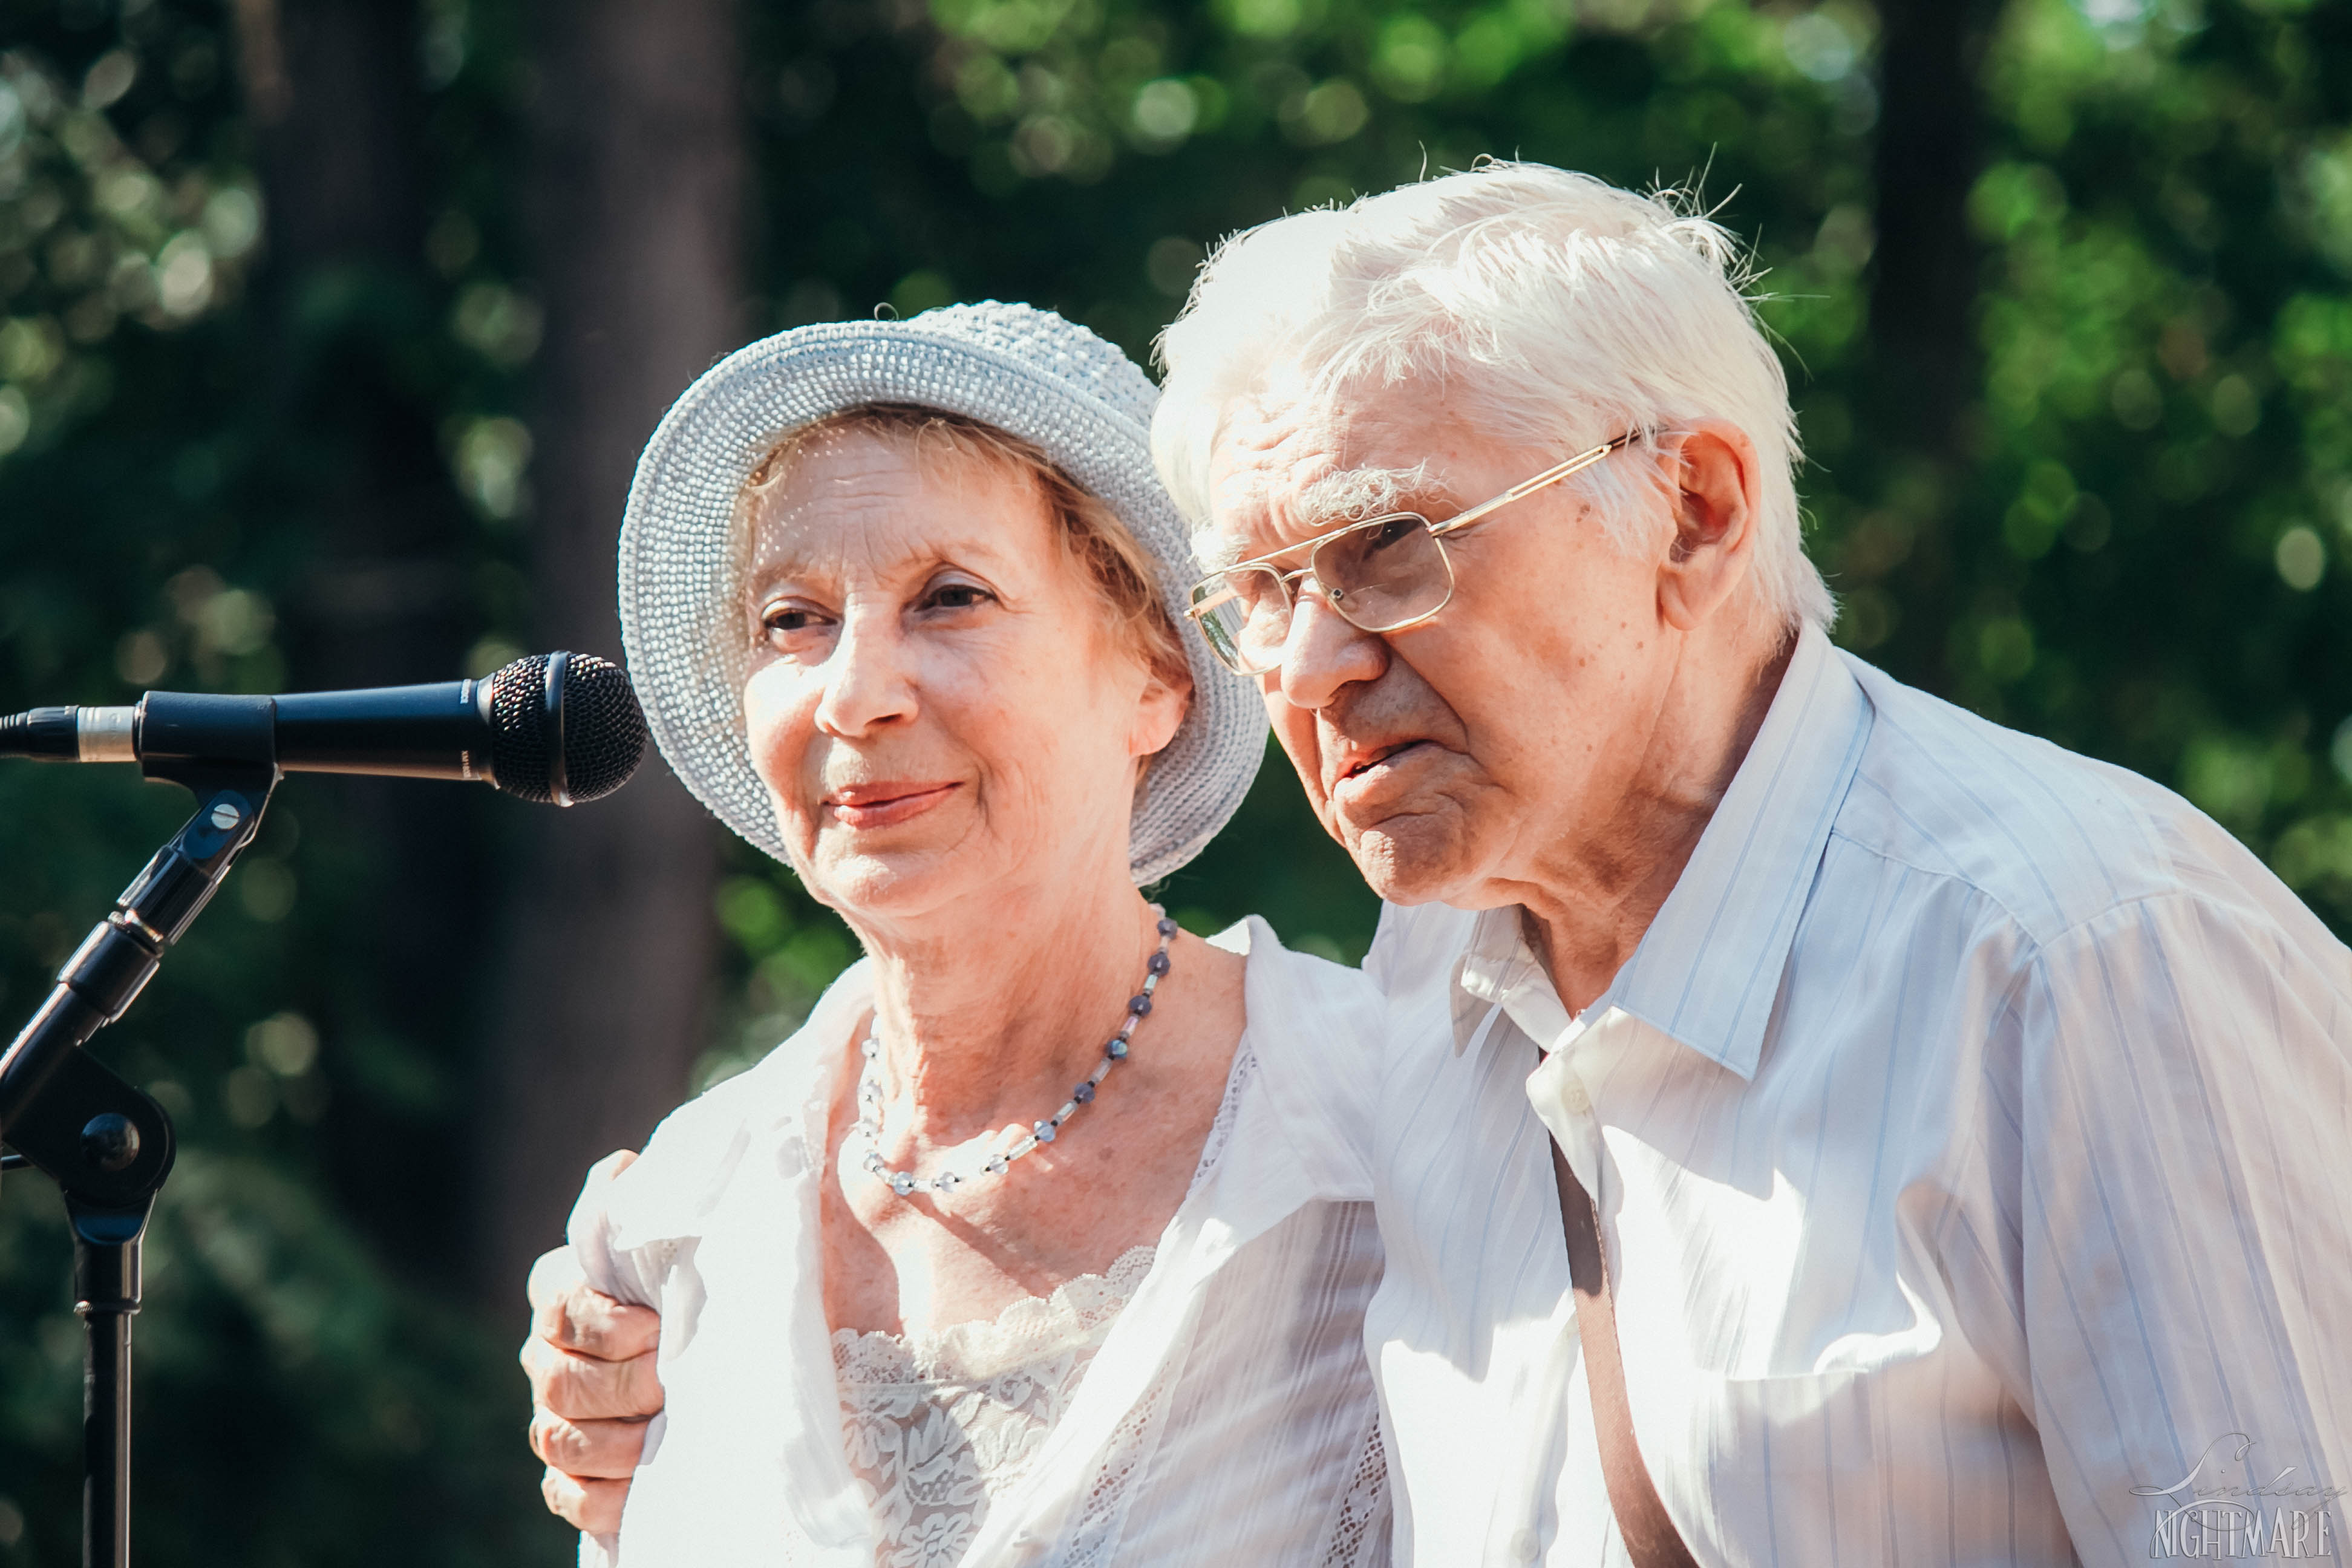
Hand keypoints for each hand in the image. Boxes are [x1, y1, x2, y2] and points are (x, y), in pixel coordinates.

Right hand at [521, 1153, 662, 1534]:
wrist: (714, 1339)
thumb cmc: (692, 1275)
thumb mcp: (674, 1236)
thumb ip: (642, 1204)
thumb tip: (622, 1168)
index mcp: (562, 1290)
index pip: (562, 1308)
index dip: (606, 1326)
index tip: (656, 1330)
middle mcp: (546, 1354)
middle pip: (560, 1380)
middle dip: (622, 1386)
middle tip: (672, 1385)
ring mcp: (553, 1416)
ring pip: (559, 1438)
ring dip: (615, 1443)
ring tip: (664, 1436)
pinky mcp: (571, 1474)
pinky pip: (566, 1494)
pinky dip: (601, 1496)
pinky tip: (640, 1486)